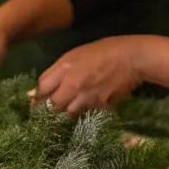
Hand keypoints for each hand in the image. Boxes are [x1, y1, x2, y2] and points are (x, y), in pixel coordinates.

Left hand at [34, 36, 148, 115]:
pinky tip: (82, 114)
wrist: (131, 58)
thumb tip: (43, 89)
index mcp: (65, 68)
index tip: (38, 102)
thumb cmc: (103, 51)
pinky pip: (84, 116)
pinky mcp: (100, 107)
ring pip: (66, 115)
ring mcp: (86, 97)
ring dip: (63, 117)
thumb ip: (58, 71)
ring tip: (64, 117)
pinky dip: (81, 117)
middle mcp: (73, 84)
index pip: (42, 88)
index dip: (37, 97)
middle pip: (51, 106)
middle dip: (47, 111)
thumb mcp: (76, 54)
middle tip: (47, 115)